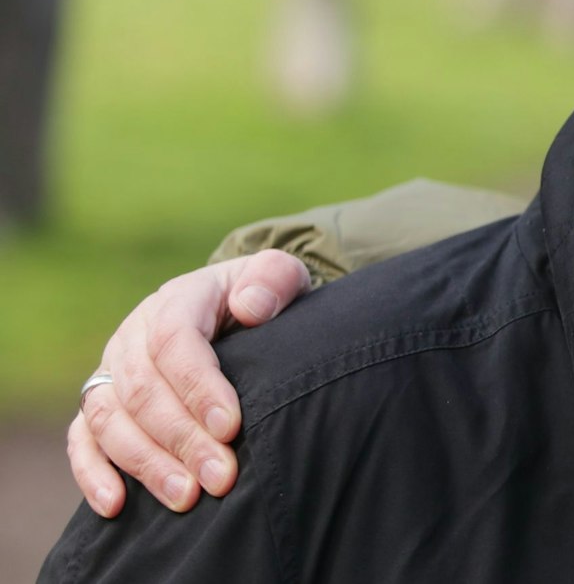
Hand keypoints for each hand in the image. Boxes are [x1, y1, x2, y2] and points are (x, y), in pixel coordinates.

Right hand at [67, 250, 311, 516]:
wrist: (241, 307)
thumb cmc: (265, 299)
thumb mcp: (281, 277)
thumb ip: (273, 280)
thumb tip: (251, 306)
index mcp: (176, 301)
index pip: (174, 341)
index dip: (198, 386)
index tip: (230, 426)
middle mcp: (133, 336)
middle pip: (142, 390)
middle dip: (182, 438)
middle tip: (221, 477)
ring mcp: (111, 371)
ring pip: (110, 420)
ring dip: (145, 463)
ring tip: (186, 497)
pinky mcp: (101, 404)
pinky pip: (82, 439)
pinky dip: (92, 472)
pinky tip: (115, 505)